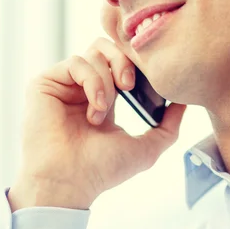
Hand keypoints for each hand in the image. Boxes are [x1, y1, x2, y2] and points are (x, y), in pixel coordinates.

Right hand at [8, 38, 185, 210]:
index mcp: (104, 97)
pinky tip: (93, 108)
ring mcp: (63, 84)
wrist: (69, 181)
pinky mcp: (45, 82)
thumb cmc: (102, 170)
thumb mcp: (146, 148)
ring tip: (103, 112)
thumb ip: (169, 126)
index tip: (149, 78)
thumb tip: (185, 103)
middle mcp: (82, 87)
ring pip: (93, 54)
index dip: (137, 63)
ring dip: (106, 82)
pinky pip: (76, 62)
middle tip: (130, 86)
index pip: (121, 62)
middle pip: (107, 47)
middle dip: (124, 61)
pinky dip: (92, 82)